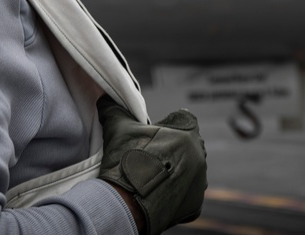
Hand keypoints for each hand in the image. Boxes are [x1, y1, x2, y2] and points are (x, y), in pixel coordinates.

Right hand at [97, 96, 207, 234]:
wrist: (124, 204)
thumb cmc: (124, 162)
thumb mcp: (117, 127)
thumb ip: (115, 108)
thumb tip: (105, 99)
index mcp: (187, 132)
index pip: (183, 119)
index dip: (167, 125)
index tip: (153, 135)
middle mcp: (199, 156)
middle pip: (187, 146)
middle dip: (172, 149)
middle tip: (150, 157)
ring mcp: (199, 181)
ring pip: (189, 170)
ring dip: (176, 171)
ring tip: (152, 177)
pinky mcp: (194, 204)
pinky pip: (188, 194)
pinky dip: (176, 194)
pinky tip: (158, 193)